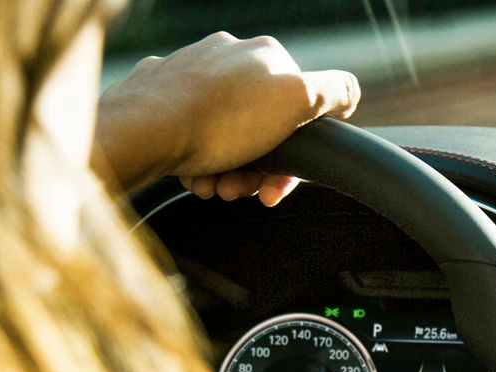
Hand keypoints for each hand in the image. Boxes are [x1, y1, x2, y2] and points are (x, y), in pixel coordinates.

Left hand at [93, 32, 359, 203]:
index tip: (276, 186)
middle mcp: (228, 56)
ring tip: (216, 186)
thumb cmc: (219, 121)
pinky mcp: (162, 93)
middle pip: (263, 130)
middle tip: (242, 191)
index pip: (300, 111)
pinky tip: (196, 176)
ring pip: (229, 137)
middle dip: (257, 169)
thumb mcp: (296, 100)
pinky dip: (201, 163)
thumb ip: (333, 92)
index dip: (295, 157)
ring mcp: (192, 72)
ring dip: (230, 172)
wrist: (144, 130)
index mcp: (265, 55)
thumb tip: (350, 90)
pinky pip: (194, 136)